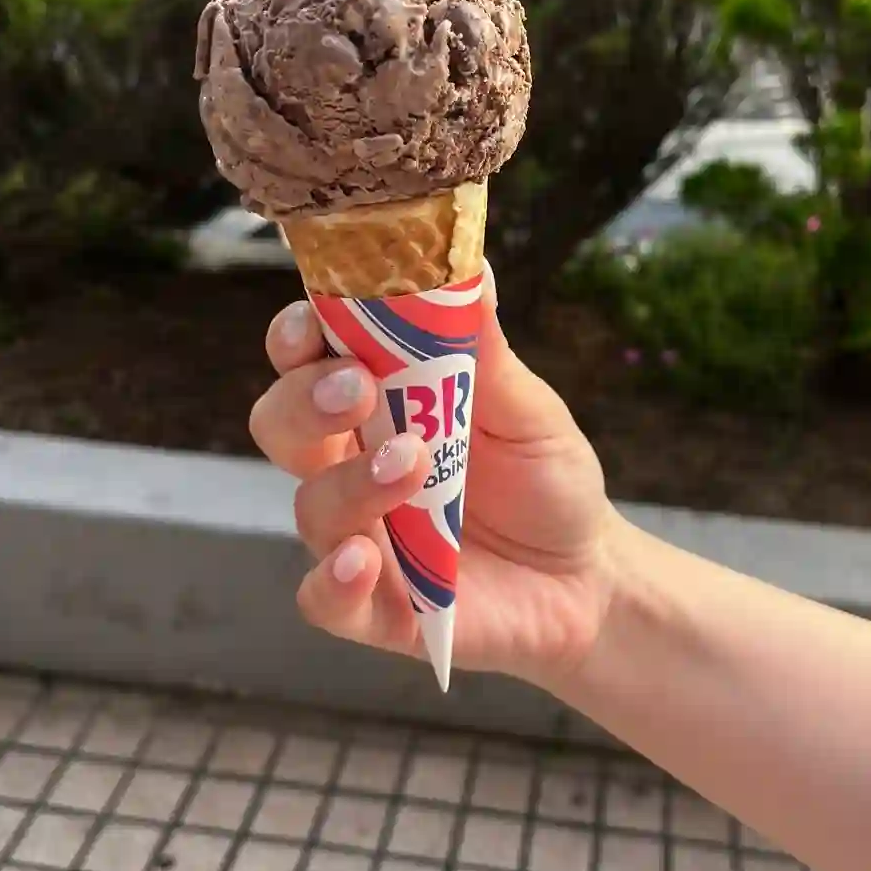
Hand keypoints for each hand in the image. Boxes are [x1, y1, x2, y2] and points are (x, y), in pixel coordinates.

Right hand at [250, 263, 620, 687]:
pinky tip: (362, 562)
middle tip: (356, 389)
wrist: (588, 576)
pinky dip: (332, 582)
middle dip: (304, 401)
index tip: (314, 323)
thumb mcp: (527, 410)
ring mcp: (360, 537)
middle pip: (281, 425)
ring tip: (413, 464)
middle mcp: (352, 466)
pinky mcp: (378, 607)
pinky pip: (325, 599)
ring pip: (308, 507)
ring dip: (347, 484)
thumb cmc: (548, 479)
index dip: (297, 338)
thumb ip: (485, 351)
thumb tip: (473, 263)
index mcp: (379, 407)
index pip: (308, 362)